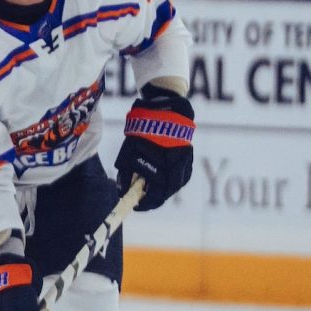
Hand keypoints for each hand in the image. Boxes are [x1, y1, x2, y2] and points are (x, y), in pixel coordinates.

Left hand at [114, 85, 194, 210]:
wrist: (163, 106)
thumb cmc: (143, 128)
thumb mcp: (130, 150)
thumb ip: (126, 172)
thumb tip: (122, 191)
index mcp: (165, 165)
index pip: (158, 193)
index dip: (146, 202)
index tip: (136, 205)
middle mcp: (179, 164)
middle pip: (168, 190)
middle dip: (154, 197)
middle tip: (141, 200)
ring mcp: (185, 159)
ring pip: (176, 183)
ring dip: (162, 189)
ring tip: (149, 190)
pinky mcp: (188, 154)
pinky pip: (181, 173)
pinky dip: (171, 179)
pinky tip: (161, 179)